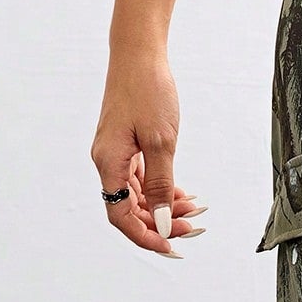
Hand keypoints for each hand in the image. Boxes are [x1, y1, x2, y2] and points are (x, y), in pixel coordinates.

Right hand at [90, 50, 207, 256]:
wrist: (139, 55)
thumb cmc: (148, 91)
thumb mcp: (161, 143)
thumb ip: (161, 185)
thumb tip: (161, 222)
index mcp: (109, 163)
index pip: (121, 216)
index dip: (145, 236)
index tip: (171, 246)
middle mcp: (107, 162)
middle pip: (131, 209)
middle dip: (161, 223)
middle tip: (192, 228)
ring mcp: (116, 154)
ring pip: (139, 196)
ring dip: (165, 207)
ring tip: (193, 211)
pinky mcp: (126, 146)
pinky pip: (142, 179)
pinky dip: (162, 189)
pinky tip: (184, 195)